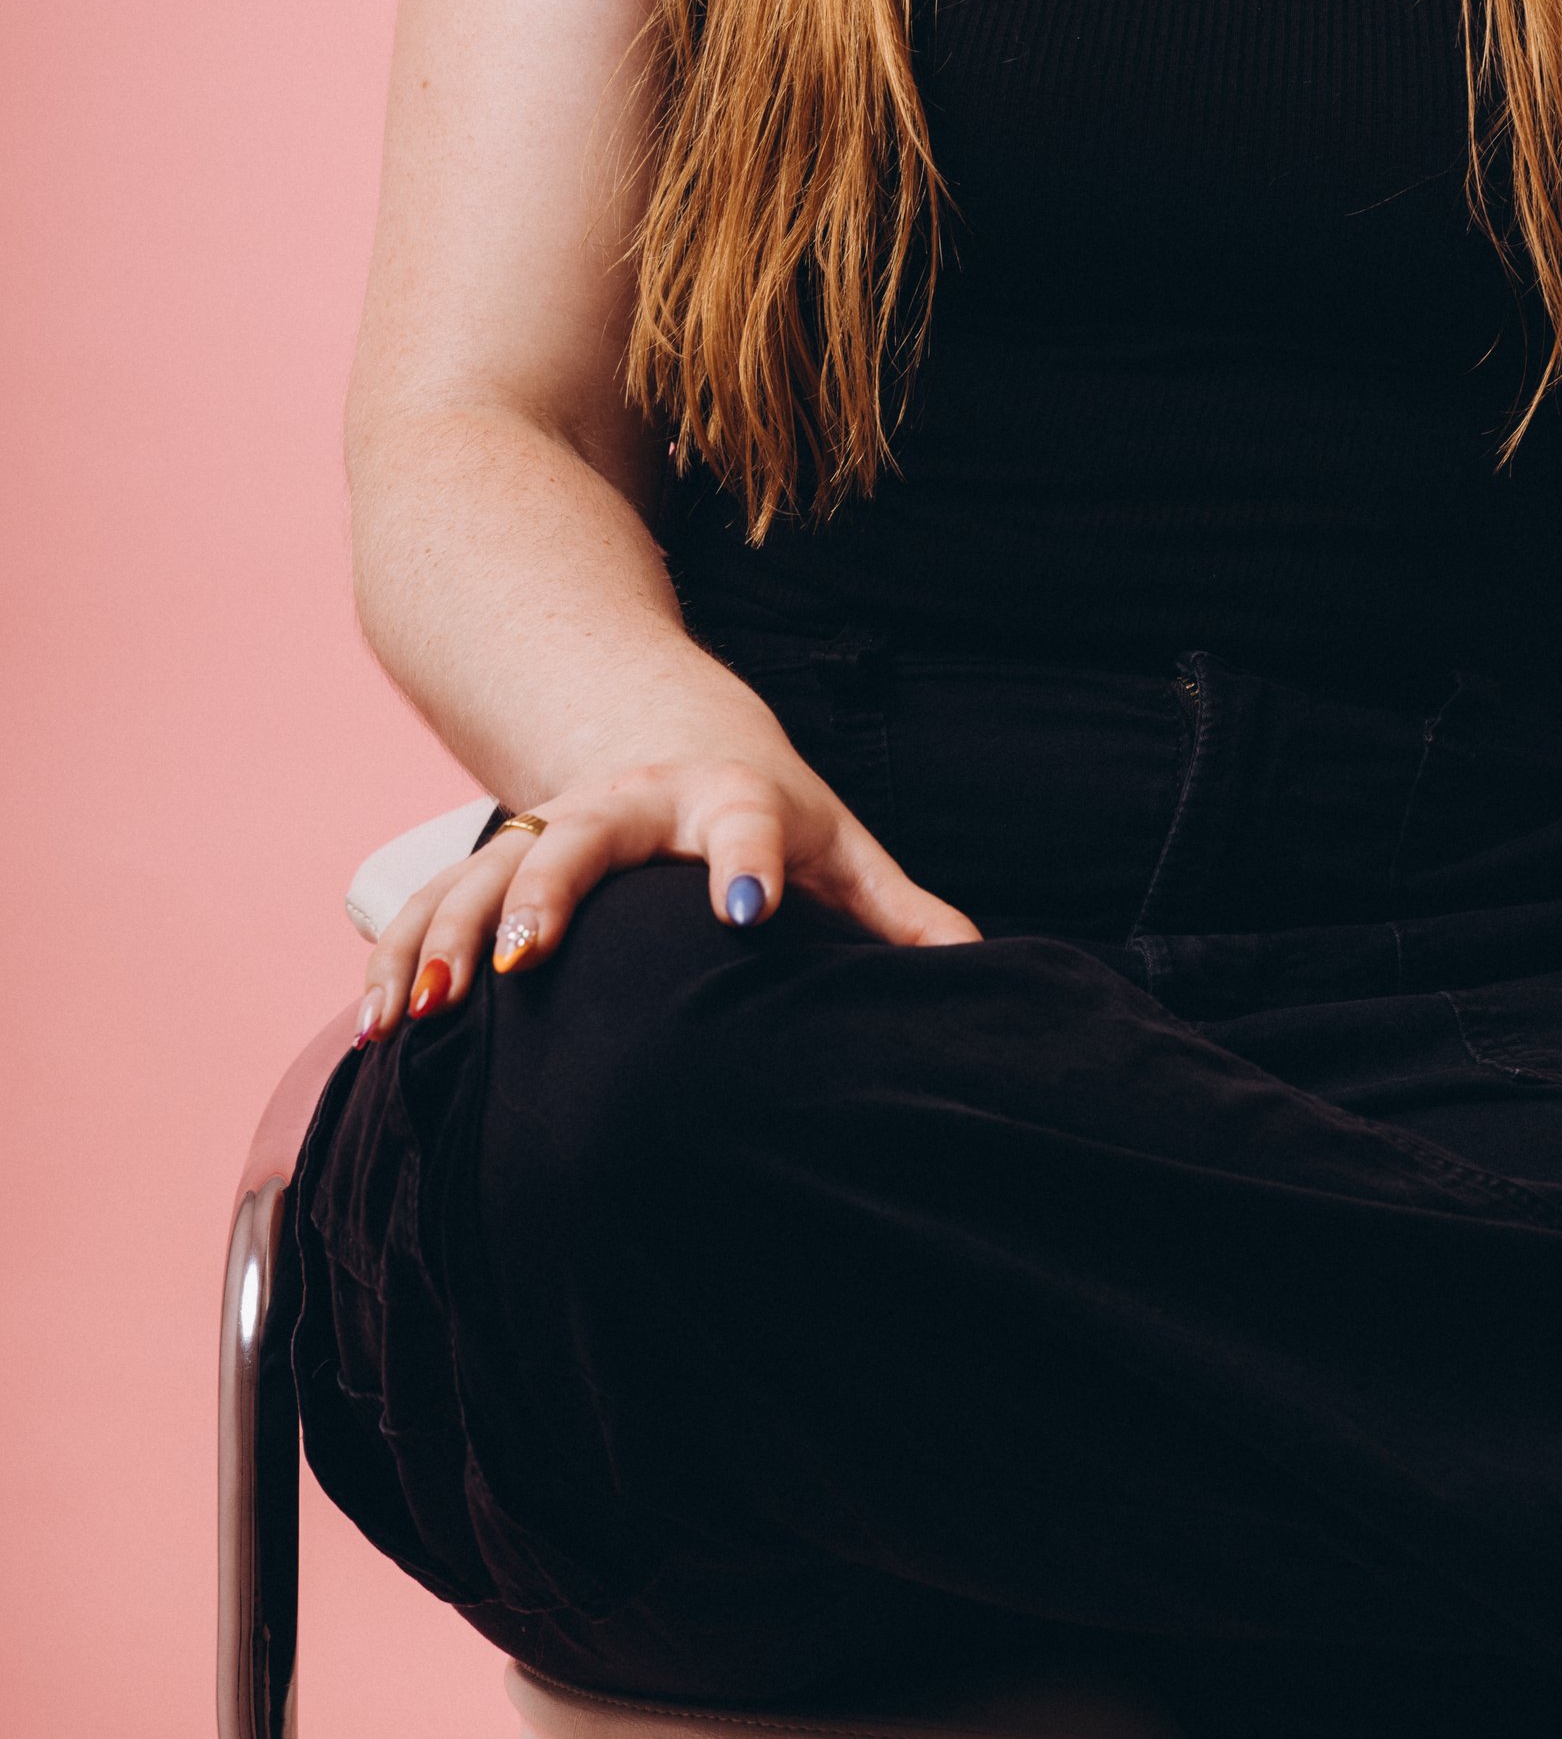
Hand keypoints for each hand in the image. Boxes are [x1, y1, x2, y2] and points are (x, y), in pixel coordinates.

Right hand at [354, 741, 981, 1039]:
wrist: (668, 733)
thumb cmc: (769, 812)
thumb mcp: (838, 847)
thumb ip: (900, 914)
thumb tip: (983, 974)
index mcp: (729, 797)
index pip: (749, 825)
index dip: (749, 863)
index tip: (749, 914)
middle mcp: (631, 801)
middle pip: (584, 836)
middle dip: (548, 892)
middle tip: (525, 961)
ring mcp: (553, 824)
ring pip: (488, 868)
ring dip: (449, 935)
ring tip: (420, 1013)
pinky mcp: (495, 857)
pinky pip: (435, 904)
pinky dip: (401, 957)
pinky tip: (379, 1027)